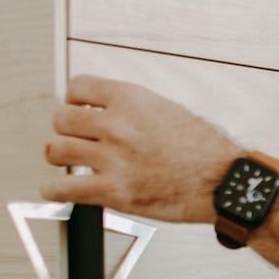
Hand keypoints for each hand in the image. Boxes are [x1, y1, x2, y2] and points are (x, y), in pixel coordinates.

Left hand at [41, 75, 242, 224]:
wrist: (225, 182)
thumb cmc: (206, 151)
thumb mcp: (169, 111)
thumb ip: (133, 109)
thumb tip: (104, 113)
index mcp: (132, 100)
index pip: (77, 87)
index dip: (74, 100)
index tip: (79, 110)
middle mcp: (118, 125)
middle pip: (61, 119)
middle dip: (68, 130)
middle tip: (79, 140)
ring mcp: (113, 159)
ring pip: (55, 150)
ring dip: (61, 157)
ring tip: (72, 163)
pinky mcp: (112, 191)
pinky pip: (60, 189)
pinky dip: (54, 191)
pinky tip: (61, 190)